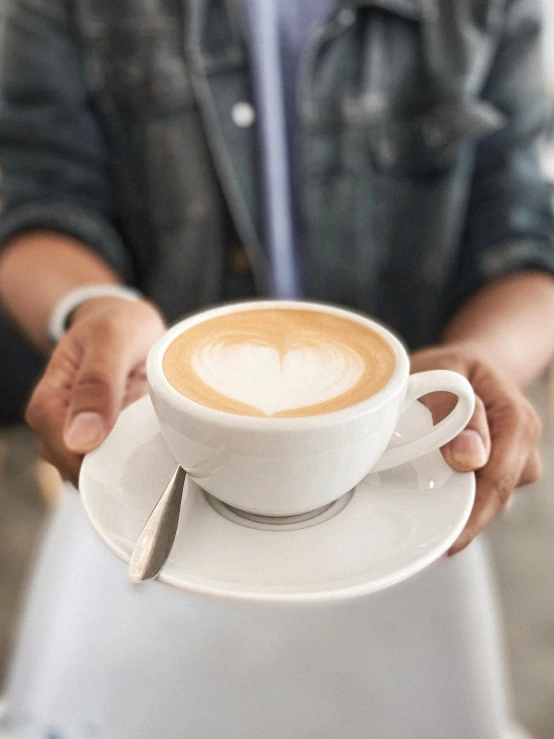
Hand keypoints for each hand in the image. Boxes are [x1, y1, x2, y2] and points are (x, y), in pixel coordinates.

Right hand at [26, 297, 165, 485]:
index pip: (66, 453)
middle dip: (118, 466)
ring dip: (131, 461)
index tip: (138, 447)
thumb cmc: (116, 324)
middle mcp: (59, 427)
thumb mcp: (110, 339)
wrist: (127, 322)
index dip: (101, 460)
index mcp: (48, 405)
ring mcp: (82, 437)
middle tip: (153, 436)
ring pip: (102, 472)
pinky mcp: (106, 441)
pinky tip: (154, 436)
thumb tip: (81, 439)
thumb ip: (97, 382)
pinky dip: (139, 455)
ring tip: (154, 430)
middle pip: (83, 470)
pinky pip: (119, 463)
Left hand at [410, 345, 541, 554]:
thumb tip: (470, 458)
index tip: (449, 542)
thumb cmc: (453, 367)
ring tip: (419, 520)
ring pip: (488, 501)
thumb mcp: (447, 370)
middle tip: (423, 544)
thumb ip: (455, 408)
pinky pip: (480, 495)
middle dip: (463, 521)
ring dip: (457, 510)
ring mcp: (514, 463)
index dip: (474, 515)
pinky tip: (430, 504)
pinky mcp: (499, 472)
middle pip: (496, 498)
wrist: (470, 366)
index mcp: (517, 421)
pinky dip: (456, 500)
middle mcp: (523, 447)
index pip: (499, 479)